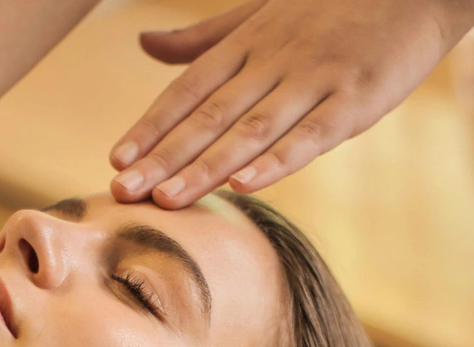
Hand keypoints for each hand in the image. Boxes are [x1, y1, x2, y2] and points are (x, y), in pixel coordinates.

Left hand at [108, 0, 473, 207]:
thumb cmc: (335, 4)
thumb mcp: (262, 12)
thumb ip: (203, 38)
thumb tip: (145, 44)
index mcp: (249, 41)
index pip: (189, 89)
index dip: (151, 126)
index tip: (116, 161)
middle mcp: (274, 59)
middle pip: (210, 115)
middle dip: (164, 157)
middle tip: (124, 193)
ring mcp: (316, 77)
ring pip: (251, 129)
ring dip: (207, 167)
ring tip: (169, 200)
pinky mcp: (357, 97)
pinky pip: (312, 134)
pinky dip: (278, 160)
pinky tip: (246, 186)